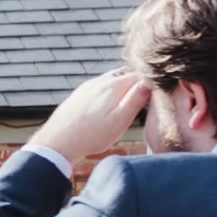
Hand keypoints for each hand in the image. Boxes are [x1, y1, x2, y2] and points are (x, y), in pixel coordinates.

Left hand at [28, 69, 150, 169]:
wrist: (57, 142)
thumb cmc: (91, 135)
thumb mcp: (119, 120)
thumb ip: (135, 100)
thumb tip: (149, 82)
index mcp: (113, 85)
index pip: (141, 75)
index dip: (152, 83)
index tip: (159, 95)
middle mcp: (100, 81)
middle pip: (127, 75)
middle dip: (138, 84)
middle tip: (147, 100)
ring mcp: (88, 87)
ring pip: (113, 80)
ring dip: (123, 88)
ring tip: (128, 104)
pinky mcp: (79, 95)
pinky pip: (100, 87)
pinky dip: (109, 93)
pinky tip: (109, 107)